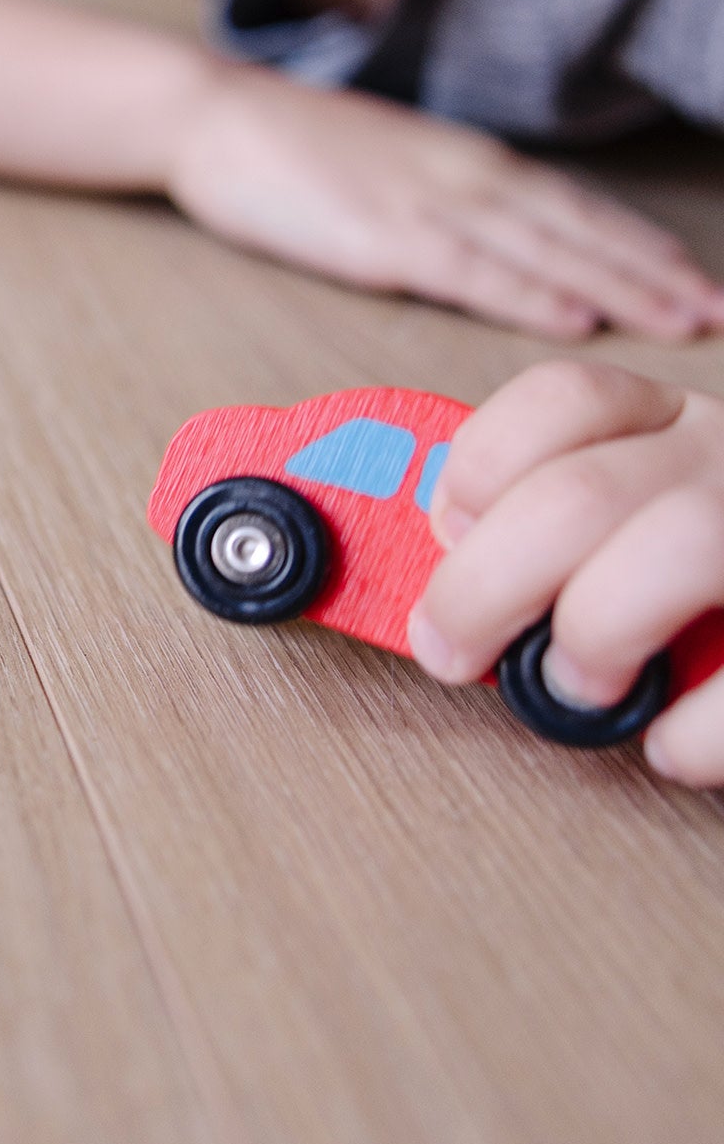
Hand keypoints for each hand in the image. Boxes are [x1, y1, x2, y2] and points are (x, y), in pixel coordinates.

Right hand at [165, 66, 723, 339]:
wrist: (217, 117)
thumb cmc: (292, 146)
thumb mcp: (389, 163)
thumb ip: (446, 198)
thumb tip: (493, 240)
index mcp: (468, 161)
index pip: (576, 206)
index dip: (643, 245)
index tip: (700, 279)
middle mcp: (465, 177)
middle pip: (580, 229)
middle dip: (656, 273)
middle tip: (719, 311)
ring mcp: (426, 204)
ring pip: (544, 251)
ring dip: (620, 288)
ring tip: (682, 320)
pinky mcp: (381, 237)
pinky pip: (470, 273)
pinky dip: (528, 296)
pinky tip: (575, 320)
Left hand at [412, 361, 723, 784]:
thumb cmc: (718, 575)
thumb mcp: (656, 514)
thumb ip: (575, 528)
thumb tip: (448, 595)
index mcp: (682, 425)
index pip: (565, 398)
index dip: (481, 465)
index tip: (447, 534)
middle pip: (579, 493)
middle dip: (484, 586)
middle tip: (452, 650)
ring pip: (675, 545)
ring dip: (596, 630)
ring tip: (579, 688)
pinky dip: (701, 725)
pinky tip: (672, 744)